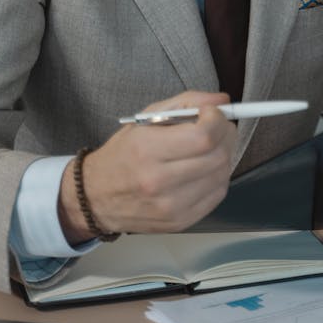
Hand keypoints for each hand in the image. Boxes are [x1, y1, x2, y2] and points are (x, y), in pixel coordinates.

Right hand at [59, 91, 235, 242]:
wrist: (96, 197)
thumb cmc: (123, 154)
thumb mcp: (147, 118)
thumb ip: (186, 102)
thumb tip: (223, 101)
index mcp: (147, 149)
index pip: (203, 136)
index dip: (217, 120)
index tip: (212, 113)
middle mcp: (159, 181)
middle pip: (217, 156)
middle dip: (225, 135)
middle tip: (218, 127)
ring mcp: (170, 206)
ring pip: (221, 175)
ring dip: (224, 155)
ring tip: (209, 147)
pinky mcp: (180, 222)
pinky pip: (217, 195)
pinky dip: (218, 177)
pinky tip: (204, 168)